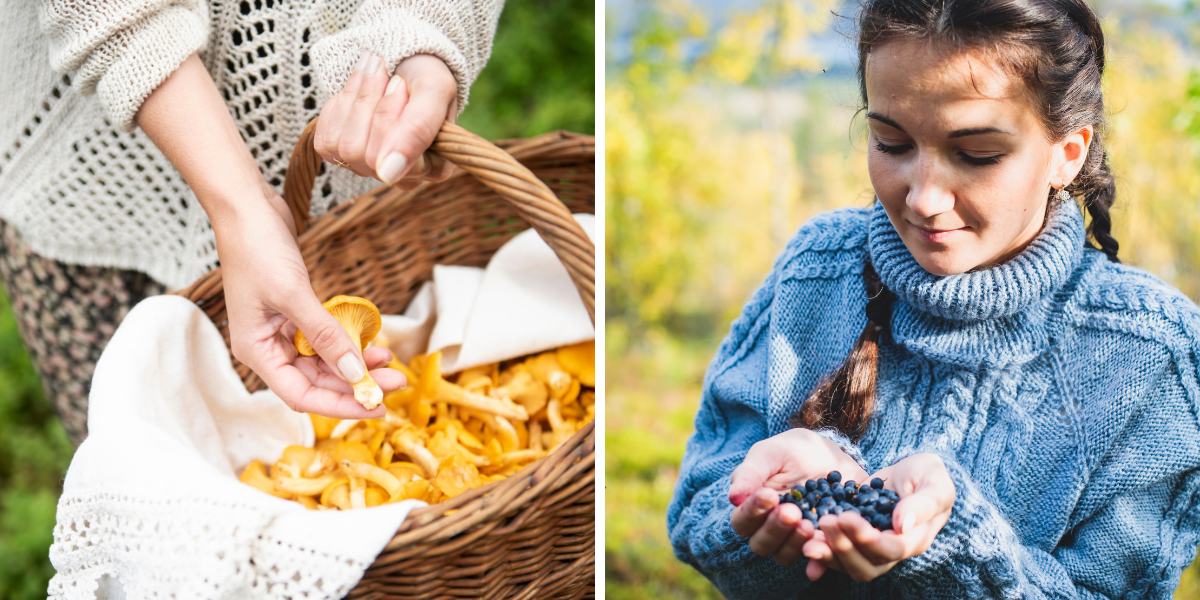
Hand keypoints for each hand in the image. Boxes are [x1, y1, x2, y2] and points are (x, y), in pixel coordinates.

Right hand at [217, 191, 405, 418]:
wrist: (248, 207)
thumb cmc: (257, 247)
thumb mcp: (293, 294)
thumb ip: (325, 336)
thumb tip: (355, 373)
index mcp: (256, 351)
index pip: (300, 396)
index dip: (339, 405)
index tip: (376, 406)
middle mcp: (268, 347)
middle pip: (316, 382)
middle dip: (356, 384)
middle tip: (396, 381)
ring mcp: (282, 331)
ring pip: (324, 363)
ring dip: (357, 366)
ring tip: (391, 362)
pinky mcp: (295, 314)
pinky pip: (326, 341)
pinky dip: (349, 344)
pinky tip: (373, 343)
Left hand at [315, 52, 457, 189]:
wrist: (407, 59)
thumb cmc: (426, 75)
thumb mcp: (433, 91)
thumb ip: (418, 130)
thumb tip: (387, 174)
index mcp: (433, 167)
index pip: (390, 157)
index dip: (388, 114)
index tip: (399, 81)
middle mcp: (401, 176)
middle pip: (360, 152)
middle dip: (368, 102)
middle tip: (382, 70)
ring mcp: (369, 168)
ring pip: (341, 146)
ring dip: (354, 98)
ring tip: (372, 72)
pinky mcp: (342, 155)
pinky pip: (325, 139)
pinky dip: (338, 105)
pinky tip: (357, 90)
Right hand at [728, 429, 869, 568]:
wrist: (831, 454)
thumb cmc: (794, 451)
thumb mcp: (770, 454)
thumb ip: (750, 473)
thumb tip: (733, 498)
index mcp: (752, 508)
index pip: (742, 521)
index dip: (753, 512)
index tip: (770, 495)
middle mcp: (769, 529)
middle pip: (761, 544)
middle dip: (775, 529)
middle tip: (791, 511)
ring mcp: (794, 539)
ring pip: (784, 555)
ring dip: (794, 543)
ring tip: (808, 525)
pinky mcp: (821, 543)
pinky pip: (817, 558)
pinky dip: (819, 557)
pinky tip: (823, 545)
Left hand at [802, 453, 954, 581]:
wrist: (912, 471)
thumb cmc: (928, 475)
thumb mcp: (934, 483)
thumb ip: (923, 503)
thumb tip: (903, 524)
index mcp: (915, 540)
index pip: (891, 550)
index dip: (867, 538)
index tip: (846, 517)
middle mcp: (891, 551)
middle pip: (866, 565)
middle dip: (843, 547)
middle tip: (824, 522)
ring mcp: (870, 547)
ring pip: (848, 564)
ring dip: (828, 552)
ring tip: (809, 534)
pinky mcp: (853, 538)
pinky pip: (835, 552)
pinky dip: (820, 547)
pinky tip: (803, 534)